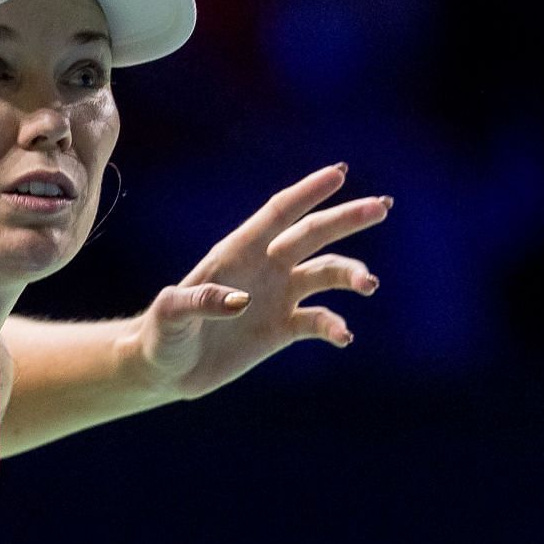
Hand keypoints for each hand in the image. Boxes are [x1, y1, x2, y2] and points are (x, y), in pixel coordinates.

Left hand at [128, 164, 389, 400]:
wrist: (165, 370)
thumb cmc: (161, 334)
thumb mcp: (171, 315)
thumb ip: (200, 302)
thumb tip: (240, 300)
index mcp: (238, 251)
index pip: (279, 213)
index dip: (308, 192)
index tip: (339, 173)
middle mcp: (264, 267)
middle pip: (313, 235)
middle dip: (346, 219)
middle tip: (381, 206)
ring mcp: (277, 297)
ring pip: (325, 274)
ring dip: (350, 274)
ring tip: (369, 284)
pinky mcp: (282, 329)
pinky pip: (318, 321)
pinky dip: (335, 326)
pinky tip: (344, 337)